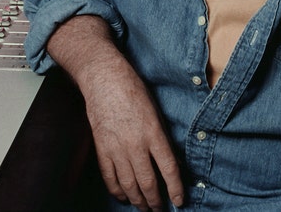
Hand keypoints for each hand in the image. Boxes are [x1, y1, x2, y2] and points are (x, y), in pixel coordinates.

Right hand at [81, 61, 183, 210]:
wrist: (105, 80)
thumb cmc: (133, 91)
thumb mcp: (156, 113)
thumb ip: (162, 138)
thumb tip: (170, 162)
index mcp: (153, 134)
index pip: (169, 169)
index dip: (175, 189)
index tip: (178, 201)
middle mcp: (135, 145)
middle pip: (148, 183)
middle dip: (155, 201)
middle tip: (160, 209)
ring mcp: (116, 149)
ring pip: (129, 185)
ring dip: (138, 201)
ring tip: (144, 208)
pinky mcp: (102, 149)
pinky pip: (110, 177)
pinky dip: (117, 191)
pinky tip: (123, 197)